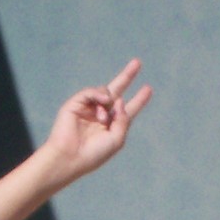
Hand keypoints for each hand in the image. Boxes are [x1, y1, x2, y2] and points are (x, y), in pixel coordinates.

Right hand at [40, 60, 152, 184]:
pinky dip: (98, 94)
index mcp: (113, 125)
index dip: (139, 99)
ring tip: (102, 118)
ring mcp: (89, 108)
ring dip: (108, 101)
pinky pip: (90, 92)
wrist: (70, 157)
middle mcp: (102, 114)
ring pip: (105, 92)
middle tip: (138, 62)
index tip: (148, 88)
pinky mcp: (76, 104)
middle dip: (127, 76)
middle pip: (117, 91)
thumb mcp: (117, 139)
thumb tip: (120, 99)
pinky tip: (103, 101)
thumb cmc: (94, 154)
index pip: (128, 109)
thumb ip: (123, 119)